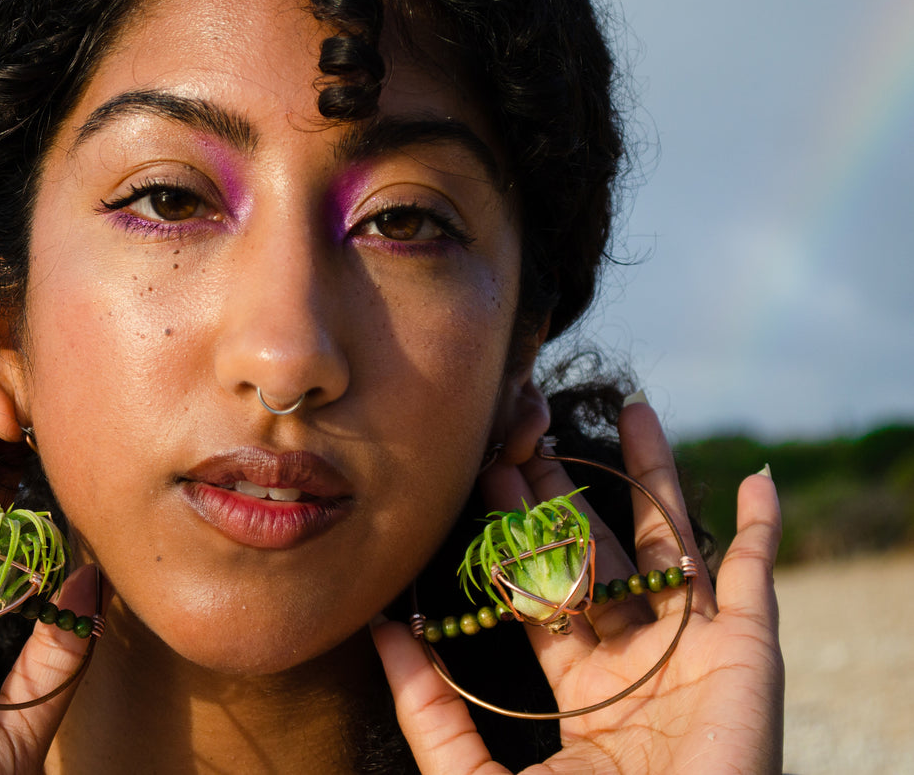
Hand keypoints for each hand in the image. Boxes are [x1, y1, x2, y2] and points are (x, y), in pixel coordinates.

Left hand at [372, 400, 783, 773]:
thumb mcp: (476, 774)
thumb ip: (430, 709)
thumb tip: (380, 630)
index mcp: (581, 687)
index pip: (542, 591)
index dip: (516, 535)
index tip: (487, 473)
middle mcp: (638, 661)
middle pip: (599, 553)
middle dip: (565, 491)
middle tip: (529, 425)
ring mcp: (695, 654)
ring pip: (672, 545)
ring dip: (655, 477)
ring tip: (629, 406)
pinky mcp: (749, 658)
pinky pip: (759, 580)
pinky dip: (764, 530)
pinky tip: (759, 479)